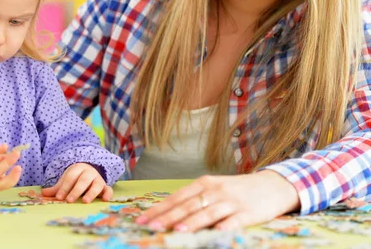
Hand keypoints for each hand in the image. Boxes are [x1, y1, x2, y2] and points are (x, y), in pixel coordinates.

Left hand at [41, 163, 112, 203]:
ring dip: (91, 193)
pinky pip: (108, 189)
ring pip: (96, 184)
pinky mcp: (105, 187)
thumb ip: (57, 188)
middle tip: (69, 201)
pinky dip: (108, 194)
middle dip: (76, 190)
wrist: (89, 171)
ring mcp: (98, 179)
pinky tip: (104, 200)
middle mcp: (89, 173)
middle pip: (83, 180)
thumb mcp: (66, 180)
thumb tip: (43, 193)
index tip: (59, 197)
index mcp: (77, 169)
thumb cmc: (76, 178)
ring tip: (85, 201)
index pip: (70, 177)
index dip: (64, 187)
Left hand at [136, 171, 299, 231]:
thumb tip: (169, 213)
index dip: (159, 208)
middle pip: (188, 205)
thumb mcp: (215, 188)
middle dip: (168, 217)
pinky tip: (216, 232)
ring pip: (208, 213)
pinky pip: (234, 221)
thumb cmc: (238, 190)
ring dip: (192, 222)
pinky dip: (225, 226)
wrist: (273, 185)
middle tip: (152, 227)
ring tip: (177, 230)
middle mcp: (215, 190)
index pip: (177, 197)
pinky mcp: (248, 212)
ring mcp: (232, 201)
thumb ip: (195, 198)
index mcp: (204, 183)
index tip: (143, 219)